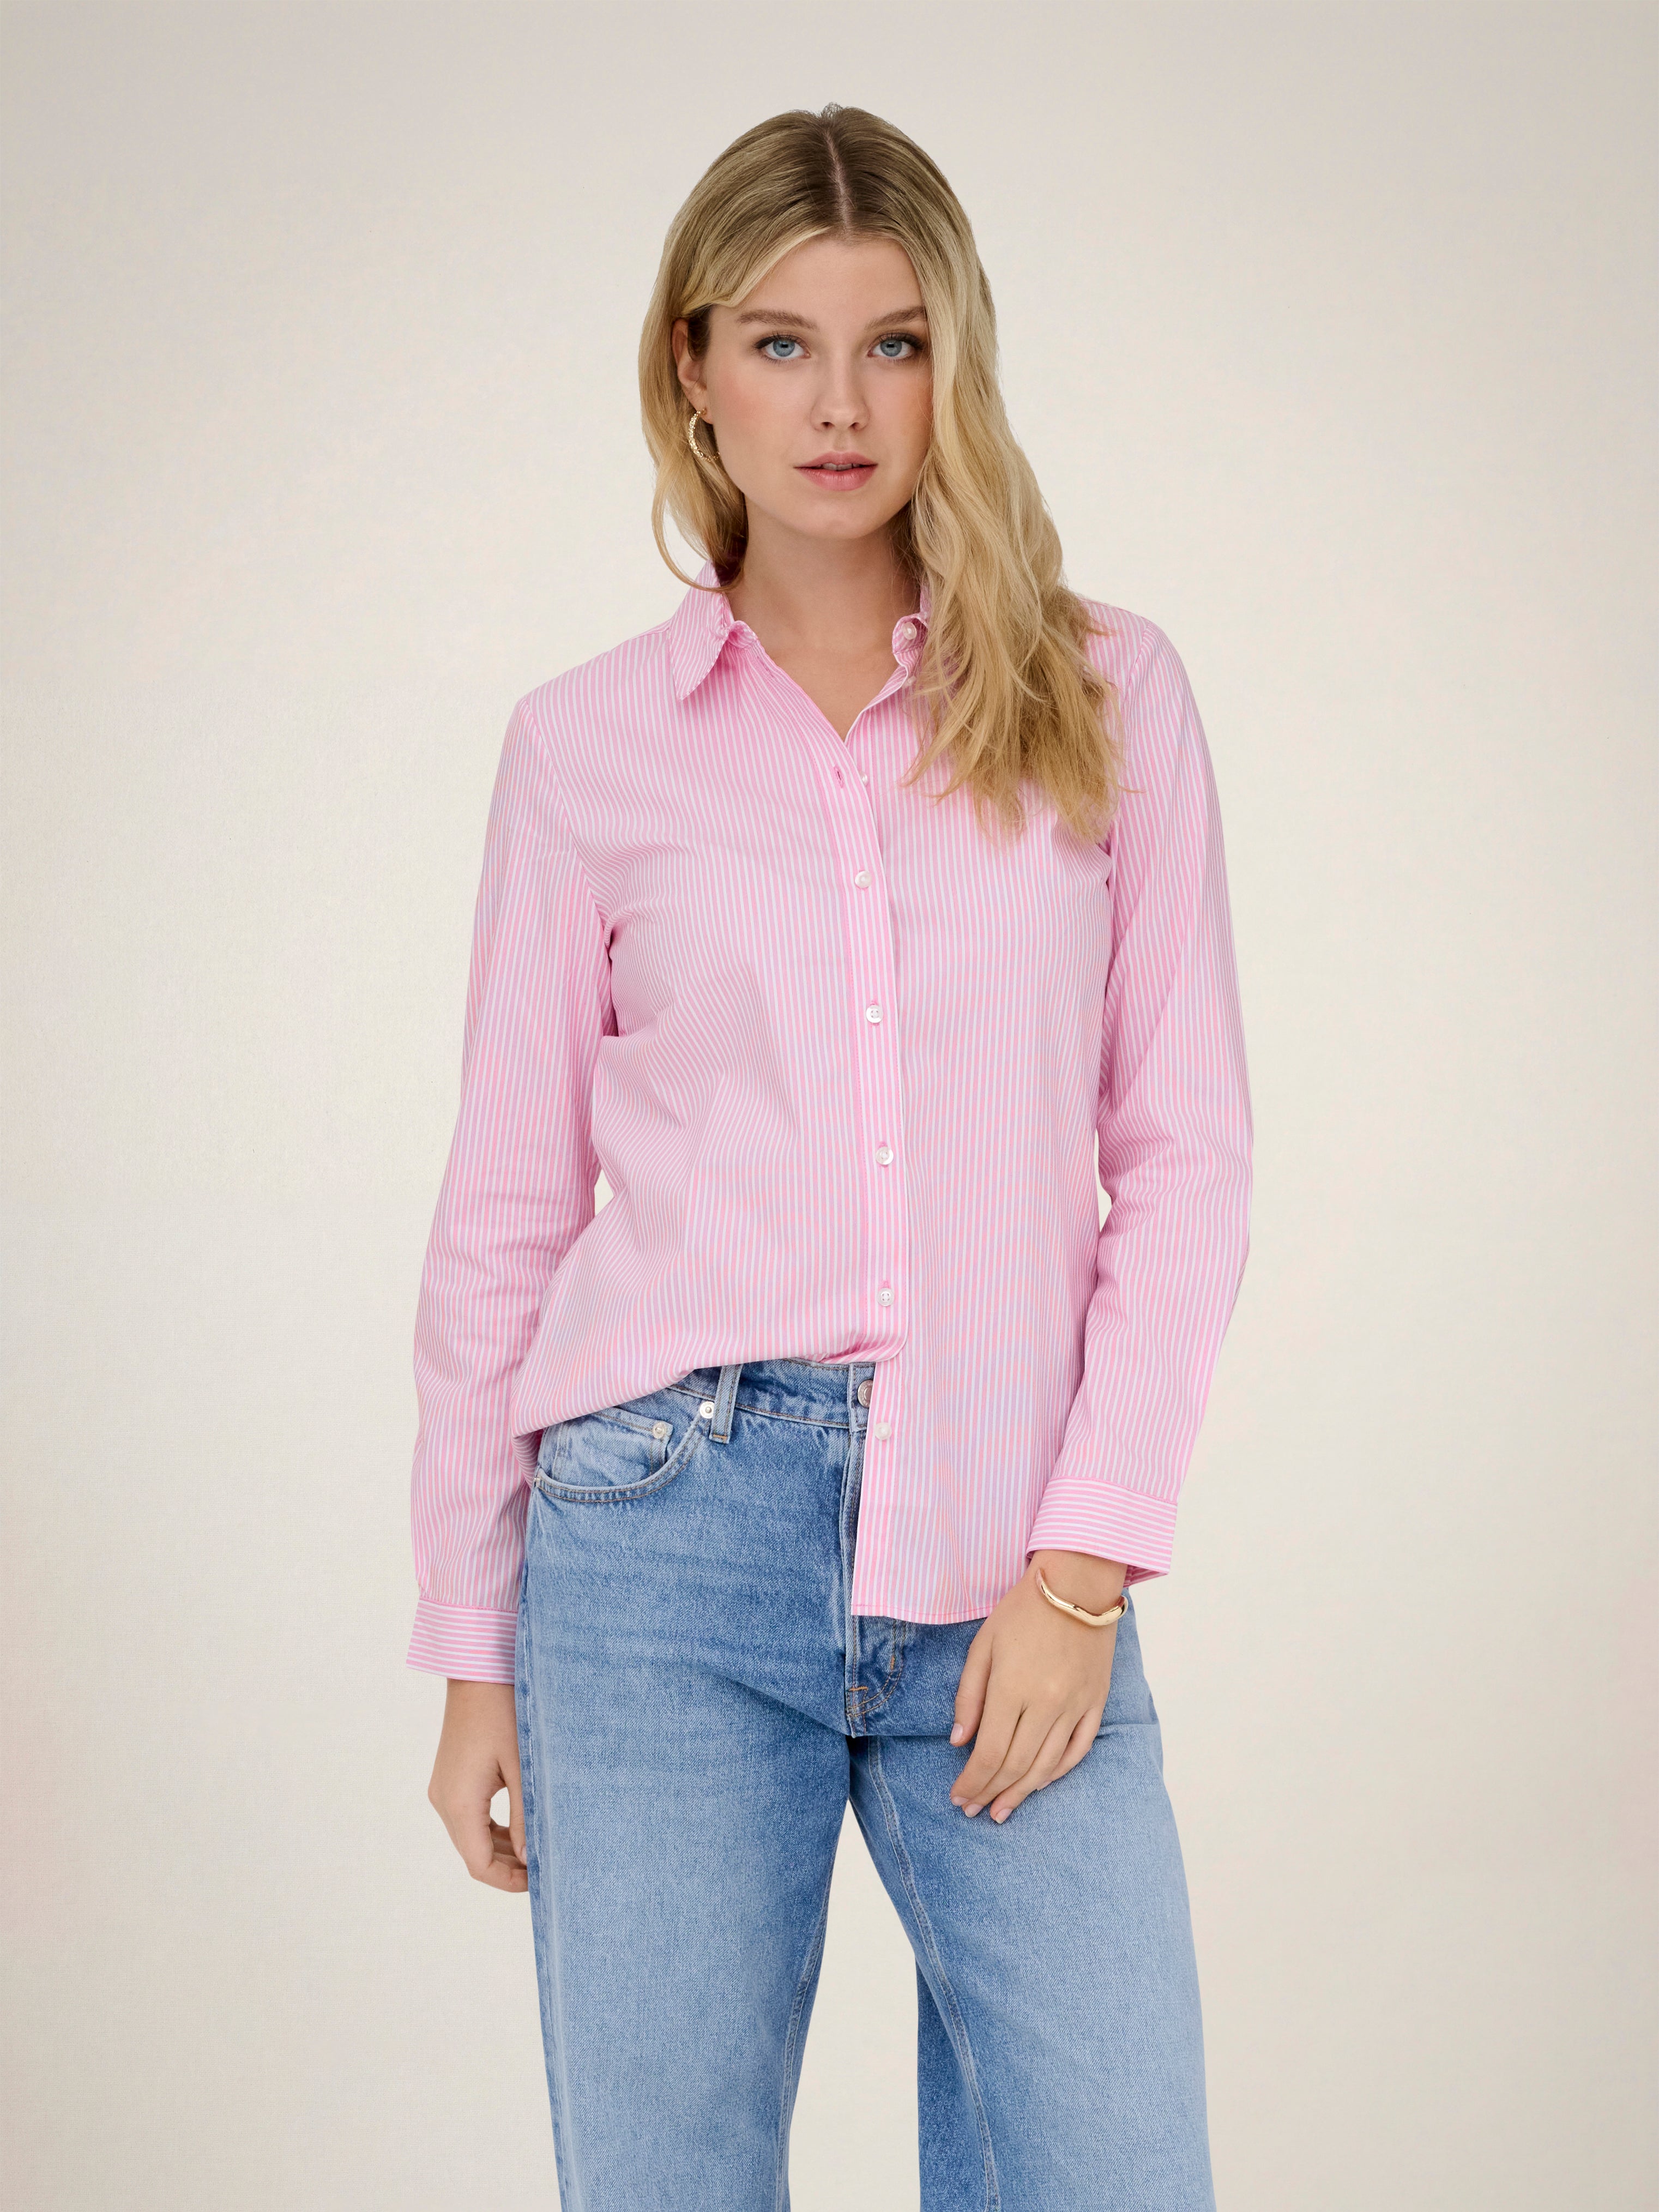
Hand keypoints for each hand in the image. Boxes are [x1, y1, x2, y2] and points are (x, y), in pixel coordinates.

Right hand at [427, 1679, 527, 1891]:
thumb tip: (532, 1861)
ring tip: (538, 1850)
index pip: (478, 1865)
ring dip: (501, 1849)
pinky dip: (492, 1829)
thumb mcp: (522, 1768)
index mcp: (460, 1803)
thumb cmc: (505, 1713)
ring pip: (471, 1836)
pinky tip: (520, 1827)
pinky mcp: (450, 1778)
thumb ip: (527, 1817)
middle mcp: (444, 1801)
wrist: (478, 1671)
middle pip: (473, 1853)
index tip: (540, 1882)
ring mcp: (444, 1789)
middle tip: (546, 1868)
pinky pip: (469, 1816)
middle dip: (507, 1867)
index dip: (508, 1881)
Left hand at [948, 1550, 1125, 1824]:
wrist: (1077, 1583)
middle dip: (990, 1793)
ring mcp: (1076, 1705)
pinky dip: (1057, 1772)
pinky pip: (1078, 1750)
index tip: (957, 1797)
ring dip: (1021, 1793)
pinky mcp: (1096, 1702)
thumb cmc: (1022, 1610)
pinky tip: (1038, 1783)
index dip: (972, 1782)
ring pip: (1047, 1766)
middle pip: (1016, 1765)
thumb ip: (969, 1696)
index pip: (989, 1753)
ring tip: (1001, 1810)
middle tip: (973, 1811)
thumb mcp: (983, 1645)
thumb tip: (958, 1742)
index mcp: (1013, 1687)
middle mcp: (1047, 1703)